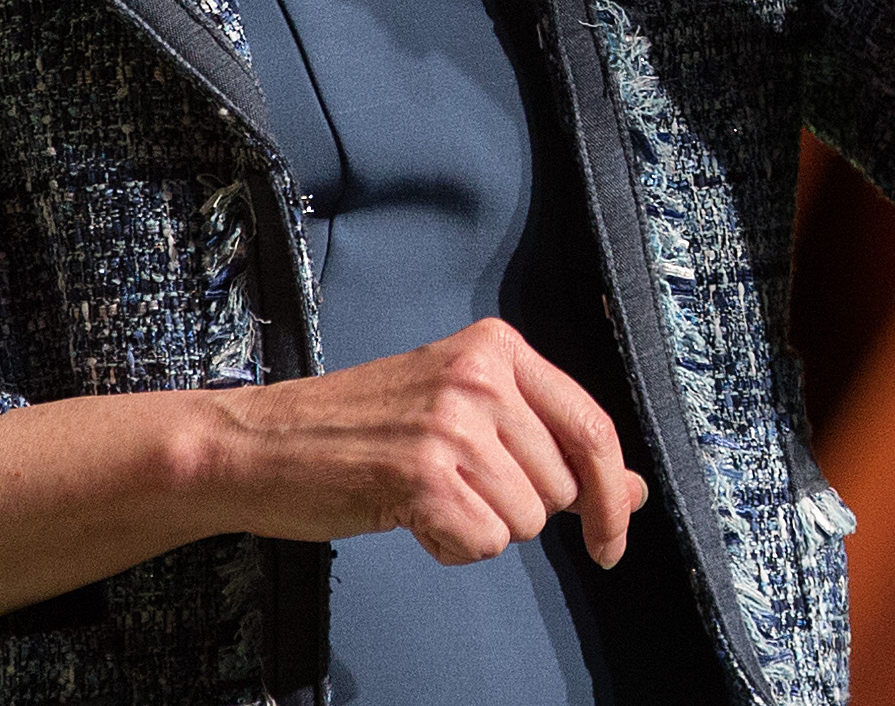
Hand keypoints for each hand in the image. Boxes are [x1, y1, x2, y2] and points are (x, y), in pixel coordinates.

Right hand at [195, 318, 648, 567]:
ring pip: (524, 523)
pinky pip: (482, 545)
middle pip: (561, 487)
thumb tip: (633, 490)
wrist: (260, 444)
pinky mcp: (422, 474)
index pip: (594, 427)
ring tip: (422, 492)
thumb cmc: (357, 430)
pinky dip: (449, 546)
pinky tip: (407, 513)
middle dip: (516, 507)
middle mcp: (480, 375)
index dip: (615, 496)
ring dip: (477, 525)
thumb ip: (549, 442)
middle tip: (452, 485)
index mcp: (496, 347)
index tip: (612, 538)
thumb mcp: (462, 411)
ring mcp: (451, 423)